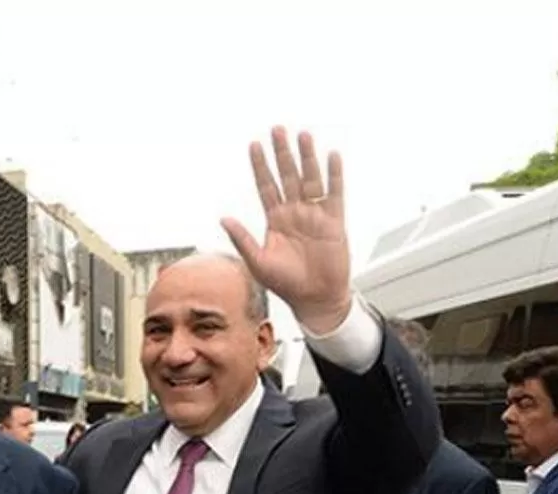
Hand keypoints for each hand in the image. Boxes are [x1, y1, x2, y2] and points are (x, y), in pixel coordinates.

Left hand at [222, 127, 352, 332]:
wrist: (315, 299)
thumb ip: (242, 239)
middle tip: (277, 129)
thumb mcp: (258, 262)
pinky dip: (333, 175)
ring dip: (306, 157)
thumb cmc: (286, 284)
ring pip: (310, 179)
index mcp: (275, 220)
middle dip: (282, 153)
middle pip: (287, 175)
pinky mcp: (334, 222)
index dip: (260, 166)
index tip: (254, 145)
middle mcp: (294, 212)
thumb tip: (223, 219)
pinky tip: (330, 155)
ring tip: (302, 135)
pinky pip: (334, 193)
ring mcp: (315, 215)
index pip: (266, 186)